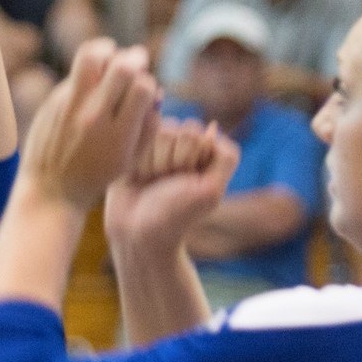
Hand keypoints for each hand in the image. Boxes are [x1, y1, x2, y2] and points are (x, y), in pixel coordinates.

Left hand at [21, 40, 161, 210]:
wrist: (52, 190)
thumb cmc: (99, 174)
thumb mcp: (132, 158)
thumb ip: (149, 124)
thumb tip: (156, 89)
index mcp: (118, 134)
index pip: (143, 87)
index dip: (148, 83)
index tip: (144, 91)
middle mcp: (93, 117)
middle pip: (122, 66)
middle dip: (135, 58)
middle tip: (136, 61)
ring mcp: (69, 106)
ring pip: (91, 55)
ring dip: (107, 50)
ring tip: (111, 57)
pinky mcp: (51, 102)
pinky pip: (74, 74)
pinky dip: (88, 74)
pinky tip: (91, 86)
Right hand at [103, 119, 240, 254]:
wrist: (136, 233)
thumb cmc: (175, 216)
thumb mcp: (211, 192)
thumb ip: (225, 159)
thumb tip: (213, 128)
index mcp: (207, 157)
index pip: (200, 133)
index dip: (191, 156)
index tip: (186, 182)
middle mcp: (186, 150)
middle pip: (179, 129)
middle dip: (171, 158)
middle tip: (167, 184)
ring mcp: (161, 149)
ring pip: (159, 132)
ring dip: (153, 161)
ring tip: (152, 182)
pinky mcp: (138, 151)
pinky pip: (138, 136)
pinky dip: (138, 158)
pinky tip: (139, 176)